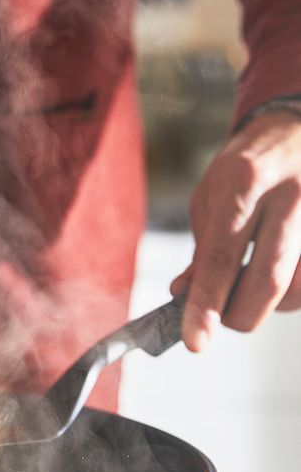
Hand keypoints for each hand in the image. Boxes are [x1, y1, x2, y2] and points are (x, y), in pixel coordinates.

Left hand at [172, 111, 300, 351]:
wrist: (297, 128)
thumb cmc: (247, 167)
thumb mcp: (210, 198)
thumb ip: (201, 250)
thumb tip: (184, 297)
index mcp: (246, 182)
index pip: (221, 257)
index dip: (205, 306)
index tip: (194, 343)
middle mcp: (292, 195)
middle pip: (267, 280)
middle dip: (237, 315)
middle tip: (221, 317)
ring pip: (297, 290)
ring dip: (267, 305)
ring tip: (250, 283)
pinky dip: (291, 293)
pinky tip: (278, 275)